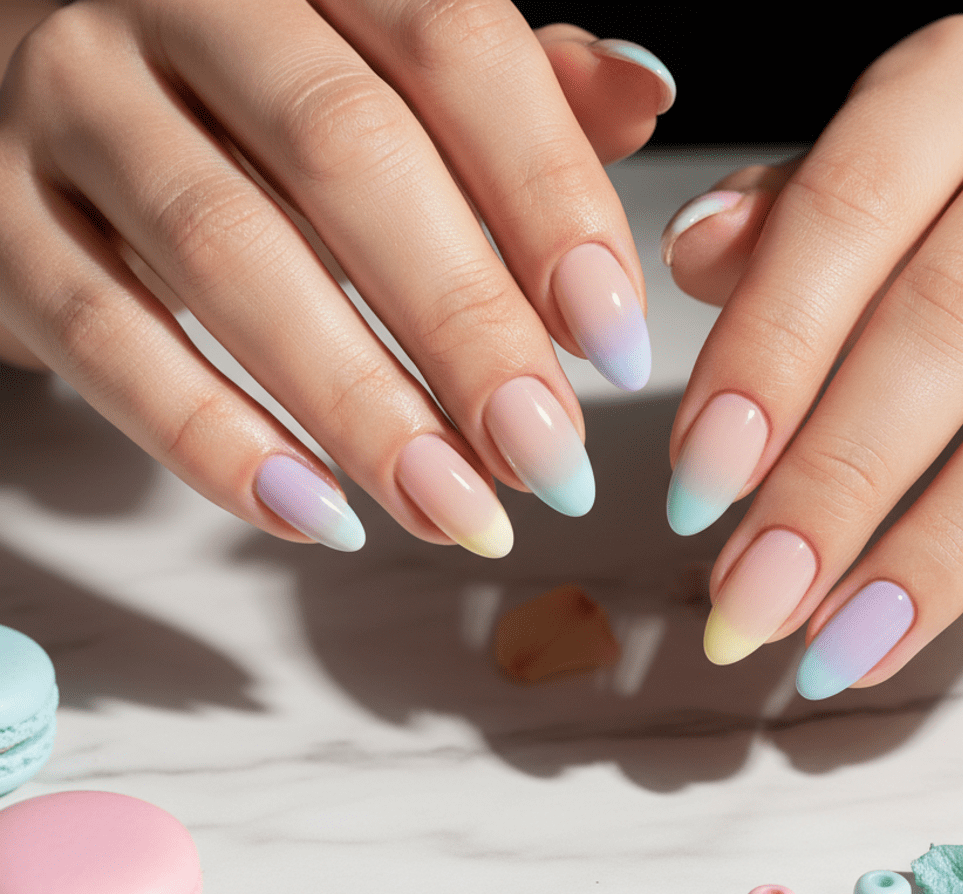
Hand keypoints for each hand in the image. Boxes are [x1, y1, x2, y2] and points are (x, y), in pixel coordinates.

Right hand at [0, 0, 672, 553]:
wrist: (22, 66)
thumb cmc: (240, 78)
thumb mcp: (381, 53)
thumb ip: (509, 82)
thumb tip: (641, 98)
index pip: (453, 49)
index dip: (549, 201)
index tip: (616, 343)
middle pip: (346, 156)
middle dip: (465, 326)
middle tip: (547, 457)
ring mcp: (65, 98)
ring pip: (226, 255)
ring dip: (360, 407)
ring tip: (457, 509)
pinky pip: (103, 339)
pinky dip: (214, 443)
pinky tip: (319, 514)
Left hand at [660, 16, 962, 695]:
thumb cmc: (957, 206)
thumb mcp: (857, 184)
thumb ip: (774, 226)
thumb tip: (695, 253)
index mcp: (954, 87)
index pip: (841, 214)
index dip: (765, 359)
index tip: (698, 490)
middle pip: (950, 325)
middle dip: (838, 486)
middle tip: (757, 601)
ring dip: (944, 549)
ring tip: (847, 647)